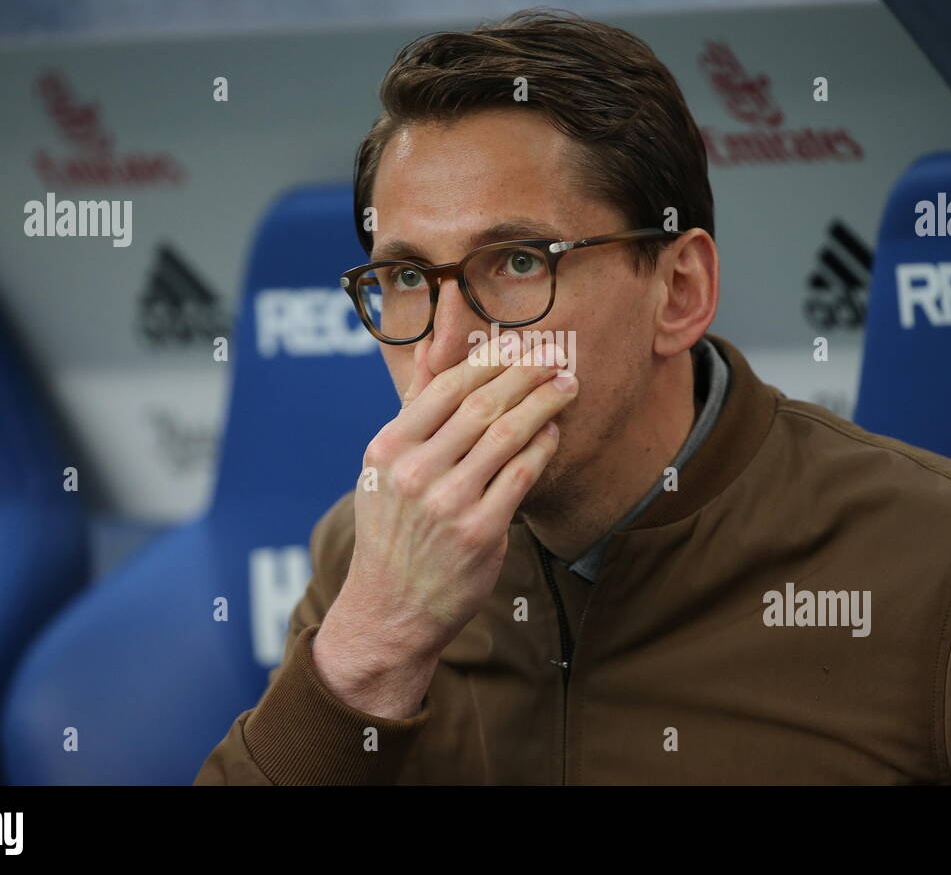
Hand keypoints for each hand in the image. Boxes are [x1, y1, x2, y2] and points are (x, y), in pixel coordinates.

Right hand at [313, 334, 577, 717]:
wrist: (390, 610)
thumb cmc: (392, 532)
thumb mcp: (383, 469)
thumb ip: (412, 408)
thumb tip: (430, 349)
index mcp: (387, 449)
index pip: (446, 388)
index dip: (490, 359)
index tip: (520, 342)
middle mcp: (414, 472)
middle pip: (482, 406)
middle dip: (526, 373)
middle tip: (555, 354)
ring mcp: (448, 503)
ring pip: (507, 435)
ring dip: (543, 403)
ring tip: (567, 385)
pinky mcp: (480, 532)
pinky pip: (521, 475)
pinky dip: (542, 447)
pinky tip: (554, 431)